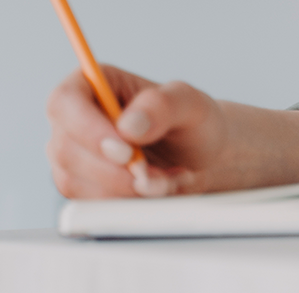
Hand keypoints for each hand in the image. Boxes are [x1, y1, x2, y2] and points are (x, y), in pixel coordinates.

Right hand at [46, 64, 298, 198]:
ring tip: (170, 182)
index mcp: (97, 88)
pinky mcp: (100, 199)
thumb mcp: (199, 109)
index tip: (124, 146)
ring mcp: (86, 166)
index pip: (63, 100)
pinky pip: (98, 210)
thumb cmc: (216, 129)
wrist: (234, 164)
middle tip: (156, 176)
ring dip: (122, 192)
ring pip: (80, 185)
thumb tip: (134, 125)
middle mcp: (84, 126)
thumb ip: (167, 107)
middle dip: (109, 167)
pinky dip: (130, 209)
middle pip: (65, 149)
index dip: (85, 124)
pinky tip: (166, 197)